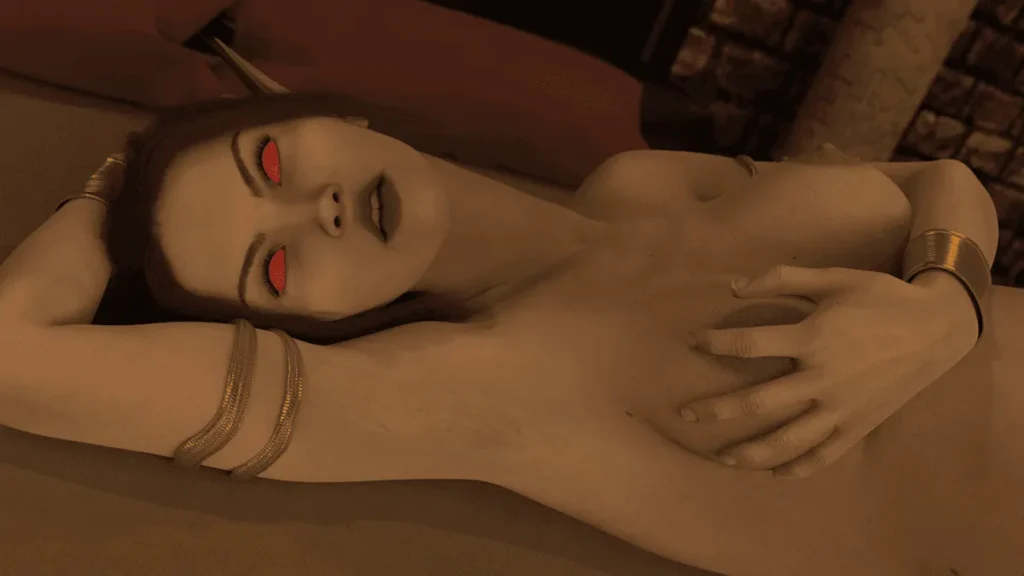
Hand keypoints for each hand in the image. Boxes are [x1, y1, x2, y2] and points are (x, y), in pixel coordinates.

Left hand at [680, 264, 978, 478]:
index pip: (747, 344)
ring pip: (786, 440)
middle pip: (756, 402)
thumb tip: (732, 287)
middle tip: (686, 414)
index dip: (713, 342)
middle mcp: (821, 378)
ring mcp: (840, 407)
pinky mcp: (858, 425)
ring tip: (721, 456)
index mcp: (812, 338)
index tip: (691, 340)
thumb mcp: (833, 278)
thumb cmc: (880, 297)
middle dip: (716, 410)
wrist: (936, 327)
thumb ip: (781, 279)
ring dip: (749, 452)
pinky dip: (797, 468)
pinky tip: (774, 472)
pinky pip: (823, 455)